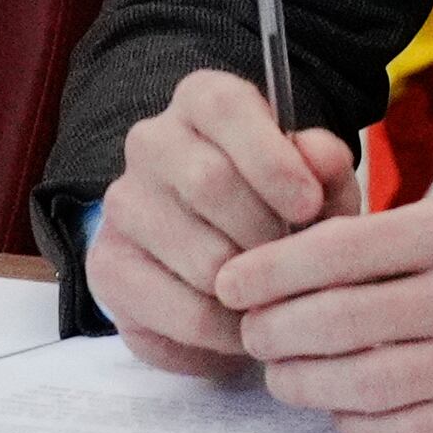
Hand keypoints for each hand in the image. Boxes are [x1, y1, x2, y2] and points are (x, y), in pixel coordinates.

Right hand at [84, 68, 359, 380]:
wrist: (225, 271)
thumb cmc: (278, 210)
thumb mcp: (317, 183)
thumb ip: (325, 167)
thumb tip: (319, 160)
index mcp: (204, 102)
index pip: (224, 107)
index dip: (271, 158)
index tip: (308, 205)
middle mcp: (152, 141)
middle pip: (208, 182)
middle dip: (265, 233)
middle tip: (293, 264)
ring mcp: (122, 202)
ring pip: (199, 254)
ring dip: (249, 287)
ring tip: (275, 297)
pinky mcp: (108, 265)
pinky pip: (180, 309)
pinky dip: (225, 330)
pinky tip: (243, 325)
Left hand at [218, 193, 432, 432]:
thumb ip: (397, 239)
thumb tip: (297, 264)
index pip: (340, 249)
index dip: (271, 270)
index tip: (233, 282)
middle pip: (339, 321)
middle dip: (274, 331)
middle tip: (249, 333)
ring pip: (363, 383)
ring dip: (305, 383)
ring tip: (282, 374)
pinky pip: (405, 429)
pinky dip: (357, 421)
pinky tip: (340, 408)